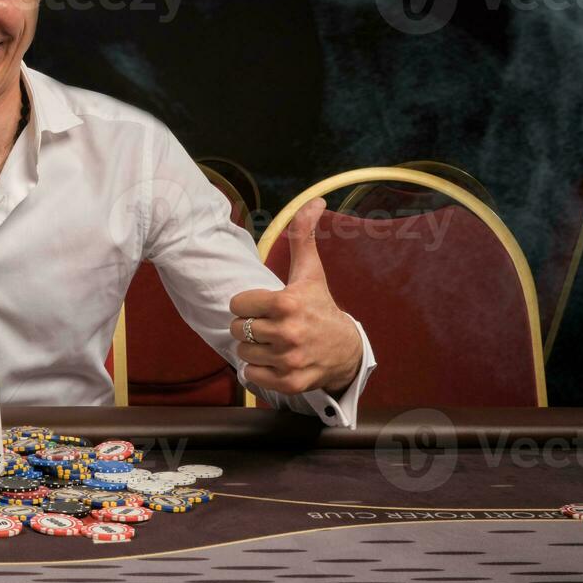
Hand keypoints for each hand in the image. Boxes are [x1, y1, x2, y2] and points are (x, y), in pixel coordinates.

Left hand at [228, 198, 362, 396]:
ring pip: (242, 353)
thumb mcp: (310, 272)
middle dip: (249, 327)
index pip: (236, 304)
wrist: (346, 351)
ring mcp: (288, 359)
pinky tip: (277, 360)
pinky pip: (251, 376)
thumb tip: (314, 200)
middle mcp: (287, 333)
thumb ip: (303, 236)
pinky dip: (259, 371)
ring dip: (254, 349)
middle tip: (269, 325)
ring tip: (274, 343)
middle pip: (237, 329)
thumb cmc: (320, 306)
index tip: (264, 306)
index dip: (247, 305)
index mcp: (286, 303)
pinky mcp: (288, 382)